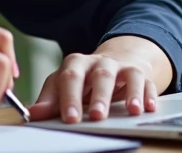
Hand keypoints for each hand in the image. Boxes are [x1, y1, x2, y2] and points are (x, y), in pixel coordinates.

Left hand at [28, 36, 172, 123]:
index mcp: (77, 64)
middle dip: (100, 96)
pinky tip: (149, 108)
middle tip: (98, 116)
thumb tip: (32, 114)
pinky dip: (149, 94)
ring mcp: (122, 67)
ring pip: (128, 75)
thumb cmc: (82, 80)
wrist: (111, 63)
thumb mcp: (64, 86)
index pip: (71, 77)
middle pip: (101, 75)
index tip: (70, 118)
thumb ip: (50, 99)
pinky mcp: (140, 74)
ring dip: (131, 93)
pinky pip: (147, 81)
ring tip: (133, 111)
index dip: (70, 97)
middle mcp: (100, 63)